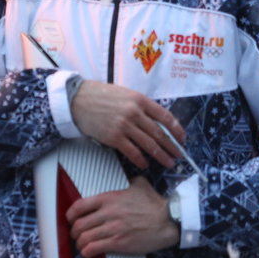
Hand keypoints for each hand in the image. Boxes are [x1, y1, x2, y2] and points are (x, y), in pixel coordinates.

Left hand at [65, 176, 179, 257]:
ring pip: (84, 238)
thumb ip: (128, 183)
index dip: (70, 215)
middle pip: (78, 224)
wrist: (169, 220)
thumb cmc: (155, 204)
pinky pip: (94, 248)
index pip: (79, 206)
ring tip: (82, 246)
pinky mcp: (119, 243)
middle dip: (74, 232)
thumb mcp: (139, 185)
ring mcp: (112, 229)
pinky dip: (87, 252)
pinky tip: (88, 253)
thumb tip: (128, 181)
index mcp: (108, 198)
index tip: (70, 219)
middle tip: (77, 235)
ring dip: (79, 243)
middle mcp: (107, 213)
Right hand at [70, 80, 184, 169]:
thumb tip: (155, 120)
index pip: (165, 116)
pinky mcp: (113, 137)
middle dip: (172, 147)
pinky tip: (145, 164)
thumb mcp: (124, 93)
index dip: (177, 130)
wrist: (76, 100)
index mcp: (139, 100)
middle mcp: (134, 112)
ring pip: (149, 144)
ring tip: (168, 163)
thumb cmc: (98, 95)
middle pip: (159, 133)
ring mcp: (124, 126)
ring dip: (161, 156)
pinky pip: (132, 152)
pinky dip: (141, 160)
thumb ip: (139, 105)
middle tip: (180, 155)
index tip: (182, 138)